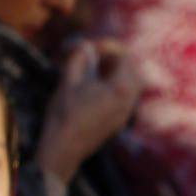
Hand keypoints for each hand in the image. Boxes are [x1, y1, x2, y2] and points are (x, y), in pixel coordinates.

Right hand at [35, 39, 139, 183]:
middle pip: (132, 68)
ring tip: (93, 68)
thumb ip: (79, 59)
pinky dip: (114, 85)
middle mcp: (129, 101)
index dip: (105, 46)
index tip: (87, 46)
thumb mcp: (68, 82)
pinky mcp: (118, 122)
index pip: (123, 56)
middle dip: (114, 57)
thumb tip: (84, 47)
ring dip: (114, 71)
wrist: (62, 150)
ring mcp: (125, 113)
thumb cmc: (64, 115)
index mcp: (121, 89)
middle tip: (93, 54)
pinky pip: (125, 96)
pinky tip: (94, 86)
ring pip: (130, 83)